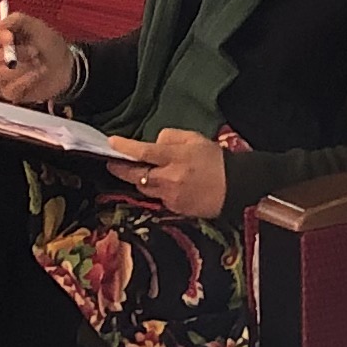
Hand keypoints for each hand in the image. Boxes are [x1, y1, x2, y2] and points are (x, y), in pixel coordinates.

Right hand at [0, 9, 78, 108]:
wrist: (66, 67)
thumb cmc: (50, 46)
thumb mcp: (36, 26)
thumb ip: (17, 20)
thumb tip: (0, 24)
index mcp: (2, 40)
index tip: (10, 37)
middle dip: (13, 54)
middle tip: (34, 51)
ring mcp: (3, 76)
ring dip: (22, 68)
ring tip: (39, 63)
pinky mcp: (11, 91)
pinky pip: (10, 88)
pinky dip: (26, 81)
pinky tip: (37, 75)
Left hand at [113, 126, 228, 215]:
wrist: (235, 186)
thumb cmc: (214, 159)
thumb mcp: (194, 138)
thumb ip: (170, 137)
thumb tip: (153, 141)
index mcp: (175, 157)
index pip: (143, 152)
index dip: (125, 148)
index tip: (111, 143)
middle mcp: (170, 178)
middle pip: (136, 175)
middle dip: (120, 169)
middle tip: (112, 163)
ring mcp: (171, 196)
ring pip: (144, 188)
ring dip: (138, 180)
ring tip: (139, 172)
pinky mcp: (174, 208)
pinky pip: (157, 198)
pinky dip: (156, 190)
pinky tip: (163, 184)